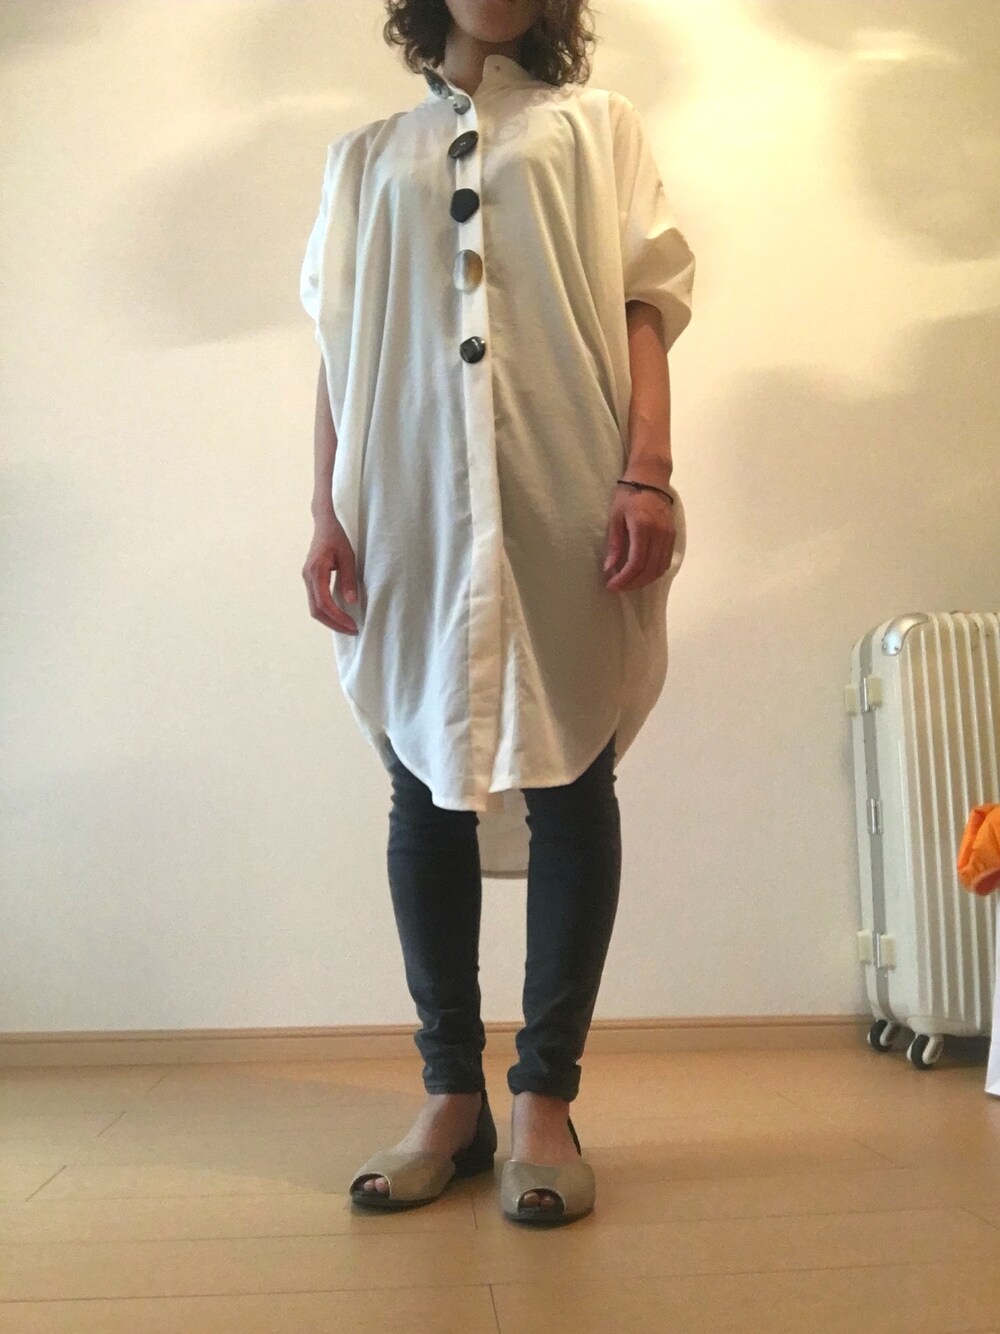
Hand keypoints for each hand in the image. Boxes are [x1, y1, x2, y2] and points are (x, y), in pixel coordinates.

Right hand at [302, 515, 360, 634]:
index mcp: (316, 571)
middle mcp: (308, 577)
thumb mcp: (348, 557)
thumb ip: (348, 579)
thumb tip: (351, 602)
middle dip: (334, 624)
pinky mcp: (310, 579)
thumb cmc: (337, 537)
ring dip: (330, 620)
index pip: (324, 602)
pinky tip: (340, 615)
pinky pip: (316, 601)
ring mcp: (307, 579)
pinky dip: (327, 612)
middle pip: (316, 610)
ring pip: (314, 608)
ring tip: (347, 626)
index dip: (338, 617)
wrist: (324, 524)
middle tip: (352, 630)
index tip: (352, 625)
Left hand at [603, 485, 675, 592]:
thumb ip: (614, 544)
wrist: (650, 478)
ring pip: (660, 568)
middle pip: (649, 569)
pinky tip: (642, 574)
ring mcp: (669, 535)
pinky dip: (654, 572)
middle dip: (633, 583)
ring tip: (629, 583)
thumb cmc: (628, 495)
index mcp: (643, 528)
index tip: (612, 585)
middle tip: (619, 587)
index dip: (624, 579)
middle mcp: (659, 534)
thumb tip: (609, 568)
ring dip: (645, 580)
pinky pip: (666, 561)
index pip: (636, 563)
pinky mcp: (673, 536)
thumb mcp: (615, 518)